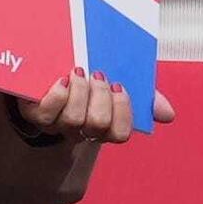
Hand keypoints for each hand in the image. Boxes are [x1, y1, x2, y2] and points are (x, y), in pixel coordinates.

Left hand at [17, 74, 138, 145]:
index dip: (121, 111)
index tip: (120, 86)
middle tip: (98, 75)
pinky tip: (63, 79)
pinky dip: (58, 94)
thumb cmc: (91, 80)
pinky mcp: (35, 115)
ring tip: (79, 71)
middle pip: (97, 125)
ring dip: (80, 91)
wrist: (50, 70)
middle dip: (100, 96)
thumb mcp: (119, 84)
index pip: (119, 134)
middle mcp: (81, 130)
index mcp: (104, 125)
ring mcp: (57, 124)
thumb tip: (168, 115)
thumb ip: (146, 98)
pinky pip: (47, 114)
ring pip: (73, 120)